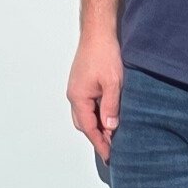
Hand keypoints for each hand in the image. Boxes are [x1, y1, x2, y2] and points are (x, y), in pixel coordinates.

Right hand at [67, 30, 125, 161]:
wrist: (98, 32)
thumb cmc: (104, 53)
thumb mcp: (113, 83)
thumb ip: (111, 107)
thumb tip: (111, 128)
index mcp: (78, 97)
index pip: (89, 128)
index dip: (100, 143)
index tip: (109, 156)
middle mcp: (74, 95)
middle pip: (84, 124)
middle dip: (97, 137)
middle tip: (113, 148)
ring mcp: (77, 88)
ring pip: (85, 115)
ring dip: (97, 125)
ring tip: (112, 134)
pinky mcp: (82, 83)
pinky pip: (87, 105)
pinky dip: (97, 114)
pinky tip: (108, 115)